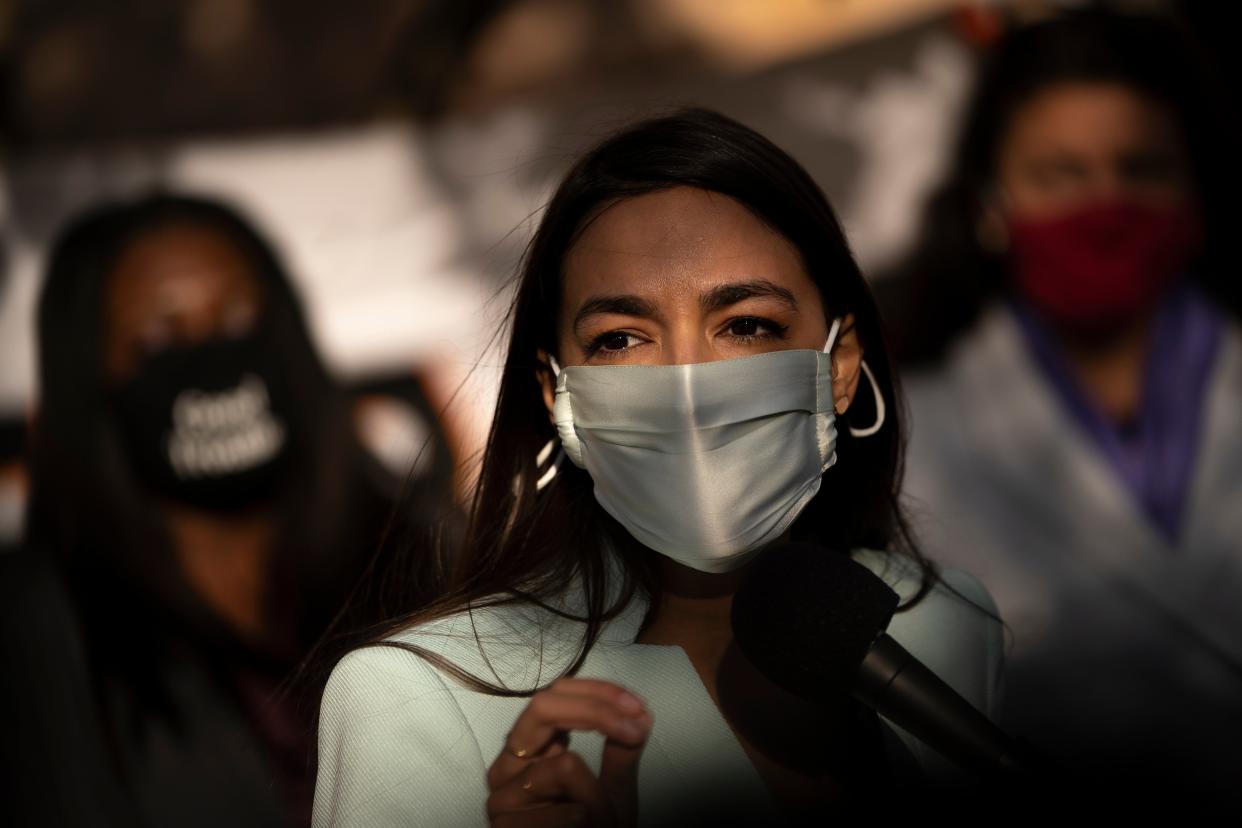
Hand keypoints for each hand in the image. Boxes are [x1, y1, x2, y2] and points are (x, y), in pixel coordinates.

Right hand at [486, 677, 651, 826]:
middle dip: (598, 711)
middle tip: (637, 728)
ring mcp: (502, 798)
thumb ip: (623, 751)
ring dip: (601, 797)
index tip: (640, 707)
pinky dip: (591, 823)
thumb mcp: (615, 793)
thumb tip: (642, 713)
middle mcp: (508, 767)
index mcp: (529, 751)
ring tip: (600, 824)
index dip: (600, 692)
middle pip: (543, 707)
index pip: (556, 696)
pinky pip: (569, 811)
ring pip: (565, 765)